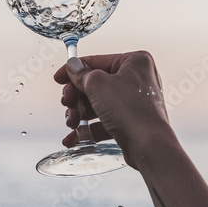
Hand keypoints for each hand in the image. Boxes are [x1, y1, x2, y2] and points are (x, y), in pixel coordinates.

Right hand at [53, 50, 171, 169]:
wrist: (148, 146)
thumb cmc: (131, 111)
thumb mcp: (98, 85)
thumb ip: (81, 74)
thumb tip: (73, 66)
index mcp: (135, 62)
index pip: (97, 61)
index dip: (74, 70)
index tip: (59, 78)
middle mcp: (138, 79)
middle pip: (95, 84)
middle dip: (76, 98)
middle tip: (67, 104)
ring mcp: (135, 102)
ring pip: (98, 104)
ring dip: (79, 114)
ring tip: (72, 123)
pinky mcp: (131, 122)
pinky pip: (105, 122)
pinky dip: (89, 129)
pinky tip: (75, 138)